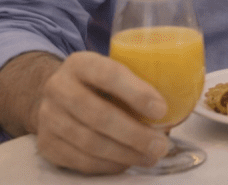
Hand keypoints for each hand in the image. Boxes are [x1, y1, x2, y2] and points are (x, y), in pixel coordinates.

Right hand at [0, 51, 169, 173]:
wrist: (56, 95)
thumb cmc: (99, 84)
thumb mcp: (113, 70)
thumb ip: (139, 80)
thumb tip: (181, 101)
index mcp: (81, 63)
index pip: (109, 74)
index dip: (136, 93)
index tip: (162, 110)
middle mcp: (58, 87)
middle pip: (99, 115)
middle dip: (134, 134)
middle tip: (161, 145)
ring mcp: (48, 117)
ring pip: (89, 142)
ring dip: (125, 154)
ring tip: (151, 156)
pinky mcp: (46, 144)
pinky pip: (79, 160)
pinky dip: (108, 165)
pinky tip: (127, 162)